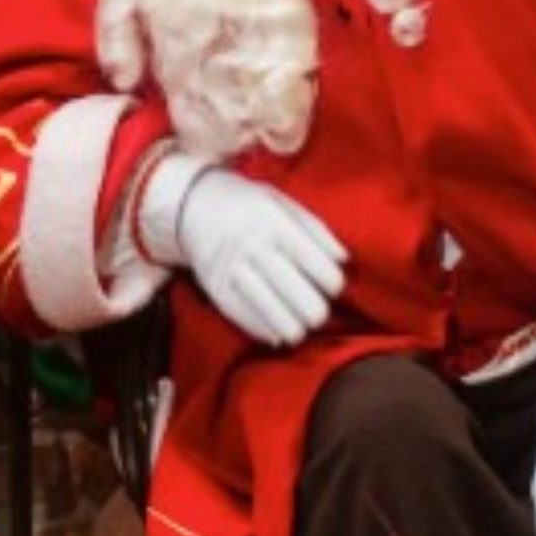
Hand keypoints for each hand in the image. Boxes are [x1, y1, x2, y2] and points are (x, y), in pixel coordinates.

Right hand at [154, 165, 346, 346]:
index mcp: (274, 222)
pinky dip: (262, 329)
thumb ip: (315, 228)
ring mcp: (231, 266)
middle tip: (319, 313)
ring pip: (268, 307)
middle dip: (314, 311)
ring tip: (300, 330)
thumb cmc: (247, 203)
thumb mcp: (282, 201)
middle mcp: (253, 245)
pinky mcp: (214, 284)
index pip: (314, 262)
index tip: (334, 288)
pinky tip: (276, 334)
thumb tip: (343, 259)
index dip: (332, 282)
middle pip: (294, 290)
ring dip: (290, 327)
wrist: (192, 203)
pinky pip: (241, 314)